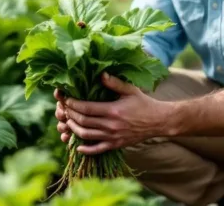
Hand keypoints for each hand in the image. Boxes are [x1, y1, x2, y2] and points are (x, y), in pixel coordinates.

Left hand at [53, 72, 172, 154]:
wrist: (158, 121)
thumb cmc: (143, 103)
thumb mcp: (130, 89)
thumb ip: (114, 82)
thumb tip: (100, 74)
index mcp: (113, 110)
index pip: (86, 108)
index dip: (73, 104)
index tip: (66, 99)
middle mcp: (111, 125)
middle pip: (83, 121)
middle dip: (71, 115)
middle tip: (65, 109)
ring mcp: (113, 137)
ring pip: (86, 135)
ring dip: (74, 129)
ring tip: (68, 122)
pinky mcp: (115, 145)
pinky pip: (97, 150)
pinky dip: (86, 150)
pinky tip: (78, 146)